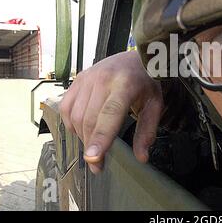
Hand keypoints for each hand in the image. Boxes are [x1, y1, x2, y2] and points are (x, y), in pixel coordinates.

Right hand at [59, 51, 163, 173]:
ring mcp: (87, 78)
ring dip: (82, 136)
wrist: (135, 57)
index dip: (100, 137)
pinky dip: (71, 122)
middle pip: (89, 119)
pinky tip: (83, 128)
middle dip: (91, 146)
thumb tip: (142, 157)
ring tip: (93, 145)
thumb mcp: (154, 105)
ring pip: (75, 116)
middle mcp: (102, 79)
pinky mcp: (78, 79)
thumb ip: (147, 131)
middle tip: (98, 165)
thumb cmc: (146, 82)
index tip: (93, 158)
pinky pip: (66, 107)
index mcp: (125, 85)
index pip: (109, 114)